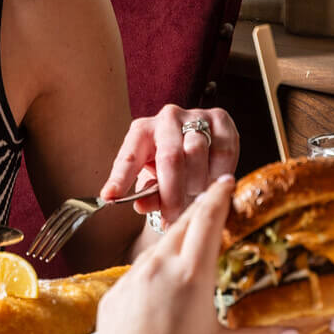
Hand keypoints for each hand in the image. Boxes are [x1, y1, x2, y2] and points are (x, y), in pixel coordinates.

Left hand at [93, 176, 279, 333]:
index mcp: (191, 274)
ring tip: (188, 250)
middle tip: (212, 207)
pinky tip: (160, 290)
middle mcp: (158, 269)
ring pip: (154, 251)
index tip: (225, 182)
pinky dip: (150, 274)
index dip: (218, 196)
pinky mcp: (111, 298)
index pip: (207, 219)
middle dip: (197, 214)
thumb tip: (293, 331)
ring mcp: (130, 282)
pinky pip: (133, 276)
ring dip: (173, 244)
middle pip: (181, 227)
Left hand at [101, 105, 237, 225]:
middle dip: (171, 194)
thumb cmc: (170, 166)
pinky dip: (218, 174)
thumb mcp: (154, 180)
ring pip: (197, 154)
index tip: (111, 197)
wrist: (199, 143)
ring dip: (197, 184)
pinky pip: (223, 152)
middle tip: (172, 218)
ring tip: (194, 196)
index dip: (120, 178)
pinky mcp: (221, 119)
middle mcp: (167, 118)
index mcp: (142, 131)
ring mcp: (195, 115)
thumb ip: (148, 195)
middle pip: (170, 158)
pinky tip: (212, 181)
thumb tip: (142, 206)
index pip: (128, 156)